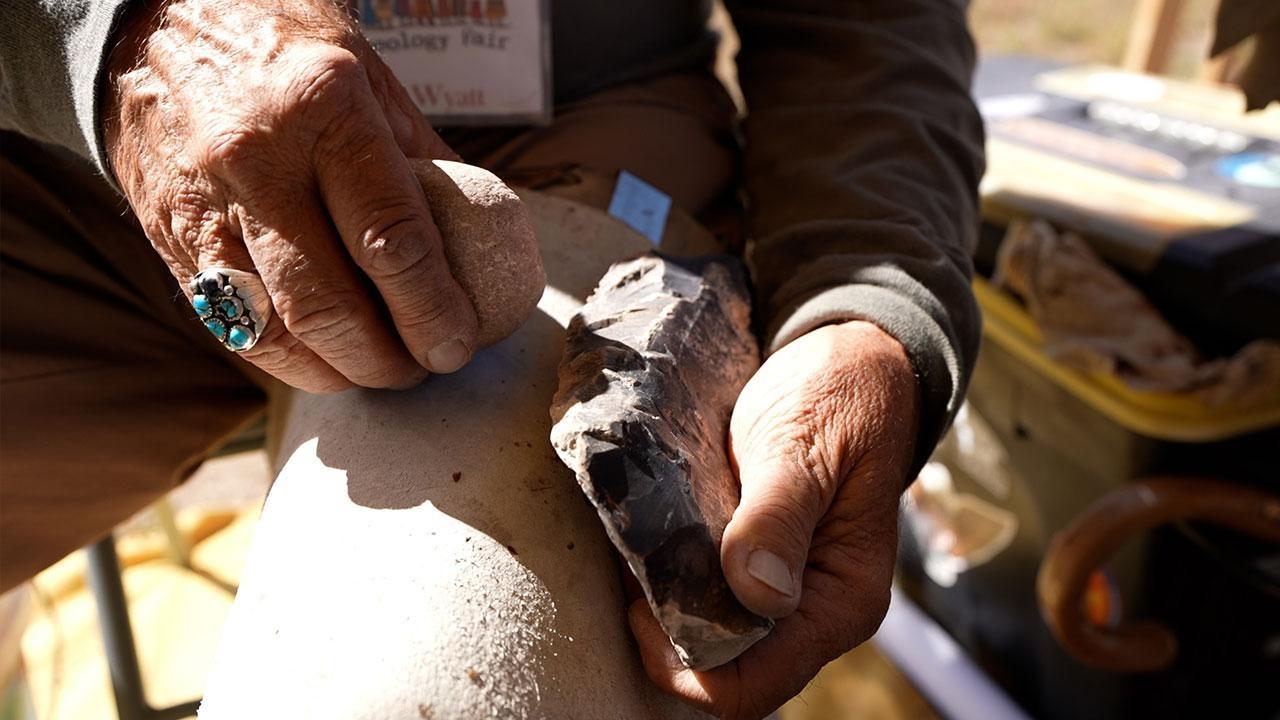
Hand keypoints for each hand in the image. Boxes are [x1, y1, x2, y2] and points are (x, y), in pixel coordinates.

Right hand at [104, 0, 478, 390]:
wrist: (155, 20)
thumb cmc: (282, 45)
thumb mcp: (369, 76)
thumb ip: (420, 157)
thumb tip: (475, 236)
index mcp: (324, 108)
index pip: (390, 238)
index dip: (432, 309)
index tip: (458, 342)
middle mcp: (257, 161)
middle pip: (330, 302)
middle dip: (388, 358)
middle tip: (426, 367)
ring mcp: (203, 204)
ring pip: (274, 328)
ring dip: (338, 371)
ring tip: (379, 371)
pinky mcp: (167, 237)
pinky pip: (230, 323)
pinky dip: (285, 357)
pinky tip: (322, 359)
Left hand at [629, 320, 919, 718]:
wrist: (850, 361)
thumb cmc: (840, 396)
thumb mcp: (806, 444)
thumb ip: (778, 517)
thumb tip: (755, 593)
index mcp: (843, 598)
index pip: (755, 684)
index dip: (687, 666)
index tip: (640, 607)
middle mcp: (815, 609)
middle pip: (726, 668)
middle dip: (667, 633)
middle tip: (627, 568)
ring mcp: (786, 590)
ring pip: (710, 633)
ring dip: (664, 605)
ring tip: (631, 550)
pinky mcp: (759, 563)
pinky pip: (707, 593)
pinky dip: (671, 576)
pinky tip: (647, 539)